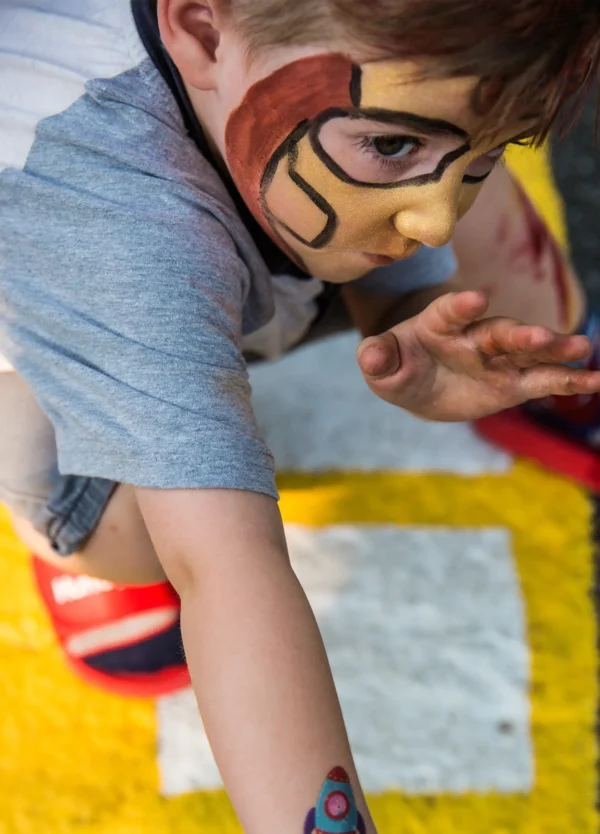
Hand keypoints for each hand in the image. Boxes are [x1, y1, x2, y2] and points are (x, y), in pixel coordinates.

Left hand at [356, 290, 599, 421]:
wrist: (420, 386)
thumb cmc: (398, 368)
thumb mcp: (381, 367)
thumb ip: (378, 358)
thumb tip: (369, 356)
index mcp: (437, 324)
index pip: (448, 312)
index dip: (460, 306)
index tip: (476, 298)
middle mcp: (472, 336)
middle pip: (497, 332)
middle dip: (517, 332)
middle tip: (538, 334)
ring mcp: (496, 358)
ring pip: (528, 351)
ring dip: (552, 349)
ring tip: (581, 348)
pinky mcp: (512, 382)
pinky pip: (542, 380)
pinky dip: (568, 380)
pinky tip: (595, 380)